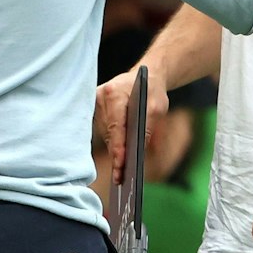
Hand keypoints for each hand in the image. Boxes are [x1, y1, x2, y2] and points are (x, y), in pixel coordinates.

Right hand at [95, 67, 167, 184]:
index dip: (118, 147)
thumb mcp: (157, 107)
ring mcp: (95, 102)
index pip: (116, 126)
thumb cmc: (151, 90)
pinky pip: (104, 130)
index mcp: (114, 93)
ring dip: (115, 148)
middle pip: (109, 132)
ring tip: (120, 171)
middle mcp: (100, 96)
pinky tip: (119, 157)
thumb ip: (148, 126)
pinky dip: (113, 142)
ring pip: (105, 133)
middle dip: (116, 153)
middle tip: (120, 177)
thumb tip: (138, 150)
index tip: (120, 165)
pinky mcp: (94, 108)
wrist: (144, 75)